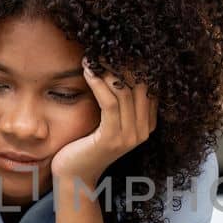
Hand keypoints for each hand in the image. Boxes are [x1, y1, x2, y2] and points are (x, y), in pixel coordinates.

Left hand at [51, 60, 156, 188]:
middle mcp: (144, 131)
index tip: (117, 48)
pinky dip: (99, 83)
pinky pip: (110, 103)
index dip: (135, 65)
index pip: (148, 86)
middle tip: (104, 47)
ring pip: (125, 93)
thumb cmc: (86, 143)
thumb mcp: (107, 118)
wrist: (74, 174)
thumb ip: (117, 99)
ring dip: (107, 70)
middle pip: (140, 86)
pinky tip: (88, 71)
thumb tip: (113, 64)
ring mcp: (130, 137)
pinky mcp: (112, 138)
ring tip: (92, 56)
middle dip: (122, 63)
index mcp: (147, 124)